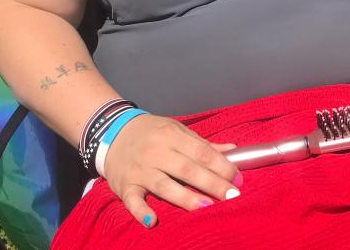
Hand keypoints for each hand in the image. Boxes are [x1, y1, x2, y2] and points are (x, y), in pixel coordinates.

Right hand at [102, 113, 240, 227]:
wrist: (111, 132)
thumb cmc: (150, 132)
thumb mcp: (176, 130)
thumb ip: (203, 143)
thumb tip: (232, 149)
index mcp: (172, 136)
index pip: (202, 152)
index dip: (222, 166)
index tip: (238, 180)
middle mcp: (156, 152)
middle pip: (187, 169)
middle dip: (211, 183)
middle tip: (231, 196)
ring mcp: (140, 170)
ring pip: (164, 185)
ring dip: (185, 197)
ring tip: (206, 207)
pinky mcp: (125, 185)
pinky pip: (132, 200)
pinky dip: (141, 211)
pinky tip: (152, 220)